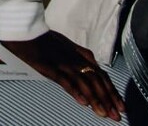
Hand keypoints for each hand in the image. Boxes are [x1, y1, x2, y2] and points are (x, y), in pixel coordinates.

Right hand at [0, 32, 122, 120]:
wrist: (28, 30)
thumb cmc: (45, 39)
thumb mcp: (67, 46)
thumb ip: (80, 57)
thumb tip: (92, 66)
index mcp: (82, 55)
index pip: (102, 76)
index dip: (112, 92)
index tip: (120, 105)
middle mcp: (77, 60)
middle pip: (98, 82)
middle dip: (109, 100)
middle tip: (117, 115)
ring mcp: (66, 64)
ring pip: (85, 84)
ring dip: (96, 100)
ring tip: (104, 113)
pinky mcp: (52, 68)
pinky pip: (67, 82)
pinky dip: (76, 92)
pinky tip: (83, 103)